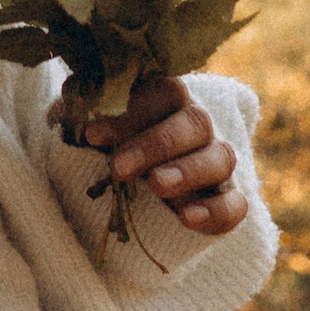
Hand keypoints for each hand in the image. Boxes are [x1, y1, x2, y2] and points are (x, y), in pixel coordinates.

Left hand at [59, 73, 246, 235]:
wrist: (127, 184)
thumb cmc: (103, 146)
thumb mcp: (87, 127)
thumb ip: (82, 115)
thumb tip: (74, 106)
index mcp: (166, 97)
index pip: (163, 91)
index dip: (132, 111)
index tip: (93, 135)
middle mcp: (197, 124)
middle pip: (195, 122)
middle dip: (157, 144)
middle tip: (120, 166)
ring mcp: (216, 161)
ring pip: (220, 158)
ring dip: (187, 171)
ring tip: (156, 186)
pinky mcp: (227, 199)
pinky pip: (235, 205)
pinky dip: (215, 211)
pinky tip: (187, 219)